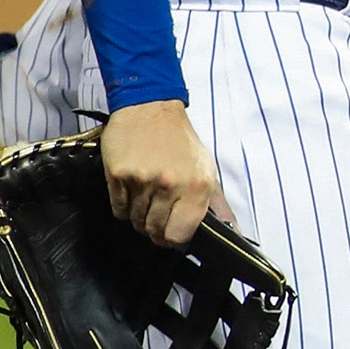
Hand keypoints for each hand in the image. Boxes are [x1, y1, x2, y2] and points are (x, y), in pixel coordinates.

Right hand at [99, 99, 225, 246]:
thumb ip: (217, 204)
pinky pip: (118, 209)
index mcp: (196, 185)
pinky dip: (124, 207)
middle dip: (156, 232)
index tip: (174, 236)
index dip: (176, 240)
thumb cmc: (180, 140)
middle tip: (159, 220)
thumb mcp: (207, 169)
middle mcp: (169, 184)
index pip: (180, 233)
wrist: (150, 108)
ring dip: (140, 218)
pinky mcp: (117, 175)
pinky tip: (133, 193)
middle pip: (155, 231)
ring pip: (135, 221)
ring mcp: (141, 180)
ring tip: (148, 200)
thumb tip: (232, 231)